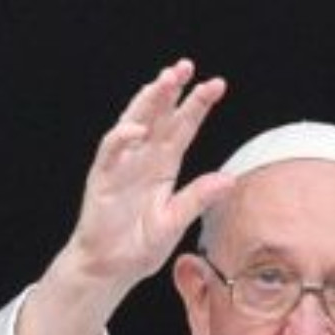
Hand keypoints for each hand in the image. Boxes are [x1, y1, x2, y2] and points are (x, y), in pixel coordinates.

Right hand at [18, 59, 236, 334]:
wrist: (110, 268)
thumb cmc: (140, 246)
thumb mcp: (176, 221)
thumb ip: (198, 198)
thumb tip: (230, 179)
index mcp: (164, 165)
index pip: (183, 127)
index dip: (198, 105)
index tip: (217, 85)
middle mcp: (144, 158)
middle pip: (160, 116)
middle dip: (172, 90)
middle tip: (186, 66)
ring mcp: (122, 165)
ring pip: (135, 122)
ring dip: (148, 101)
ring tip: (164, 80)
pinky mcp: (103, 178)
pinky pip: (111, 151)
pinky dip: (122, 137)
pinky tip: (136, 127)